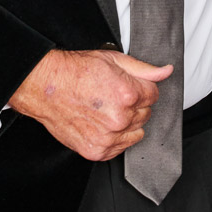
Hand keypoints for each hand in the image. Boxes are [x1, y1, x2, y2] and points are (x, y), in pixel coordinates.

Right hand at [8, 48, 171, 161]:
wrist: (46, 87)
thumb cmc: (76, 71)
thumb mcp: (113, 60)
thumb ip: (144, 69)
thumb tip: (166, 71)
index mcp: (128, 94)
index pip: (154, 95)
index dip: (141, 89)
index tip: (127, 87)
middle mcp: (120, 118)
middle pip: (146, 114)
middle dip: (135, 105)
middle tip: (113, 96)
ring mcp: (108, 137)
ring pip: (136, 132)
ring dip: (127, 123)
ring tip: (107, 110)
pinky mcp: (97, 151)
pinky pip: (120, 148)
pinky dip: (115, 138)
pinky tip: (101, 124)